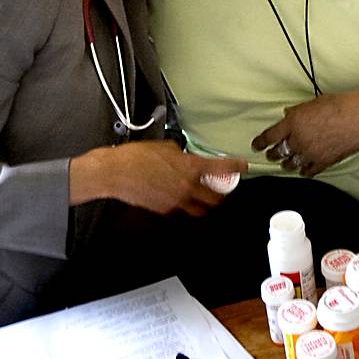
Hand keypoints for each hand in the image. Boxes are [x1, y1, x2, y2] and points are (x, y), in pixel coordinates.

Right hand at [71, 141, 247, 215]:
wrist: (115, 173)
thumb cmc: (135, 157)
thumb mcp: (165, 148)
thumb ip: (182, 155)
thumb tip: (187, 159)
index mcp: (190, 168)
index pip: (221, 168)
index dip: (236, 167)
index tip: (243, 165)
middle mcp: (187, 187)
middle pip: (216, 198)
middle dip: (221, 193)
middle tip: (222, 187)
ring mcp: (176, 202)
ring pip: (200, 209)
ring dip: (205, 203)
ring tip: (202, 195)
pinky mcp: (165, 210)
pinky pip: (181, 209)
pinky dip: (184, 204)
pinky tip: (176, 194)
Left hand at [251, 92, 358, 175]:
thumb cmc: (344, 105)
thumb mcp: (317, 101)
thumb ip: (300, 111)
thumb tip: (289, 115)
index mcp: (294, 122)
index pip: (270, 136)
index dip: (260, 142)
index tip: (256, 145)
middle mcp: (299, 140)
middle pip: (278, 152)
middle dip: (273, 153)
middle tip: (271, 153)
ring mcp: (311, 154)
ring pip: (291, 164)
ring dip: (287, 163)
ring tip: (286, 162)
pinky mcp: (324, 163)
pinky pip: (308, 171)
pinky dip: (304, 171)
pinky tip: (303, 169)